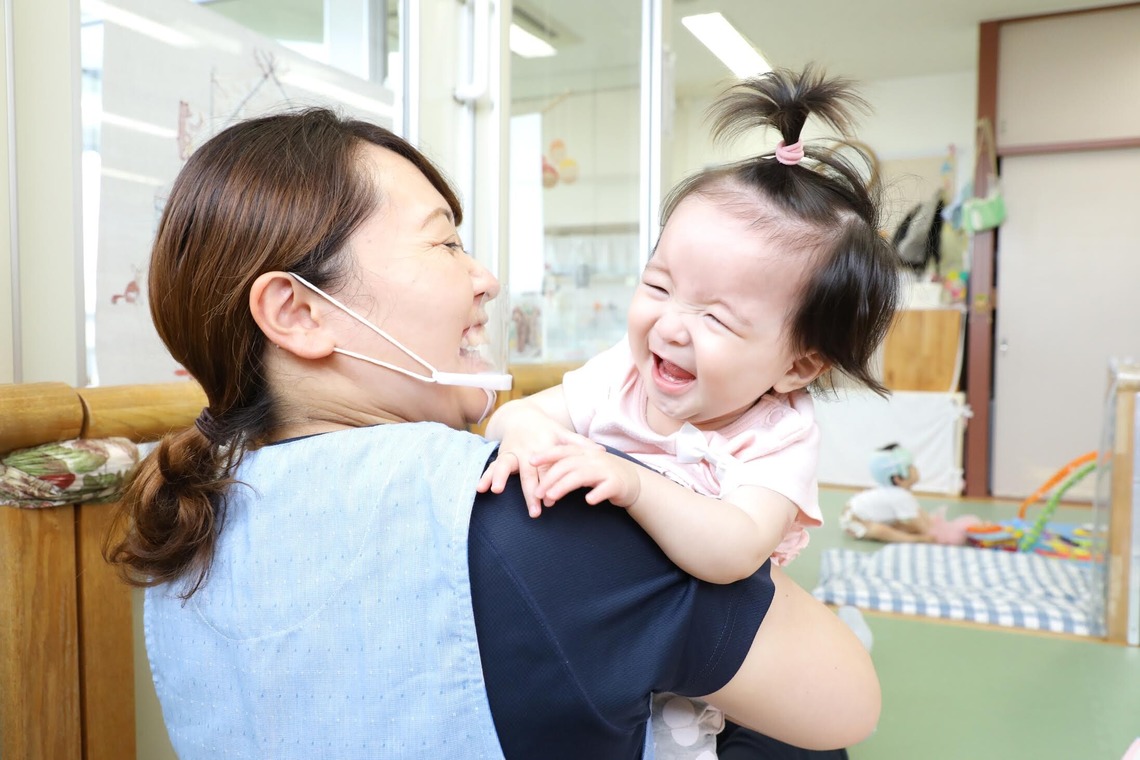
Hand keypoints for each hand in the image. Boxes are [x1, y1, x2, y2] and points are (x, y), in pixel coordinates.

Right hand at [477, 411, 601, 517]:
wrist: (521, 415)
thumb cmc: (546, 429)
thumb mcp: (563, 433)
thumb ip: (581, 444)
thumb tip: (602, 452)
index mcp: (545, 444)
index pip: (549, 468)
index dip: (550, 484)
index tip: (552, 502)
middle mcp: (528, 449)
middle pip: (529, 473)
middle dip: (530, 491)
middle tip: (535, 511)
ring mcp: (513, 451)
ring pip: (507, 466)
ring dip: (501, 479)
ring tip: (498, 491)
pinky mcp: (502, 454)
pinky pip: (492, 466)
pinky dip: (486, 476)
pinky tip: (480, 489)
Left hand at [531, 443, 641, 508]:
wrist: (632, 481)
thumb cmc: (601, 475)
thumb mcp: (583, 467)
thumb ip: (565, 469)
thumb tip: (538, 482)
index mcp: (584, 452)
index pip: (562, 451)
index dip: (546, 455)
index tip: (529, 461)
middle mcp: (593, 458)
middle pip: (567, 465)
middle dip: (550, 478)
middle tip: (537, 493)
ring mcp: (605, 470)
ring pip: (582, 475)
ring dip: (564, 486)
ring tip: (551, 497)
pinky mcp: (617, 483)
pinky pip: (605, 488)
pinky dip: (597, 493)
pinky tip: (588, 501)